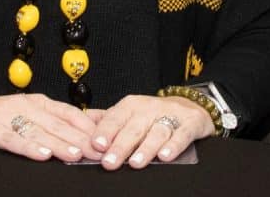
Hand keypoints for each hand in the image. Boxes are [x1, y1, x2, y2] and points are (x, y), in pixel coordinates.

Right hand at [0, 94, 100, 162]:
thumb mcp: (28, 115)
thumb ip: (56, 121)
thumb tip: (92, 125)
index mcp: (38, 103)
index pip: (69, 113)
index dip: (89, 126)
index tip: (107, 139)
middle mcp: (26, 106)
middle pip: (58, 124)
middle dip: (80, 138)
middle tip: (99, 151)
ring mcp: (8, 116)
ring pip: (39, 132)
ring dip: (59, 144)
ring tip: (76, 155)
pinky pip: (13, 139)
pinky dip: (28, 147)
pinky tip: (42, 155)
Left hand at [89, 94, 211, 168]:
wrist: (190, 106)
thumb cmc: (153, 115)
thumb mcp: (129, 113)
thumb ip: (105, 120)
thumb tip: (79, 126)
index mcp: (131, 105)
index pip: (115, 118)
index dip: (105, 132)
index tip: (96, 145)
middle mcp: (150, 108)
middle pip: (133, 128)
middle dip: (121, 146)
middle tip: (110, 162)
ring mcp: (171, 115)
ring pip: (157, 132)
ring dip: (146, 148)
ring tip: (135, 163)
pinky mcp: (191, 124)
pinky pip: (182, 134)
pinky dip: (174, 145)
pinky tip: (165, 156)